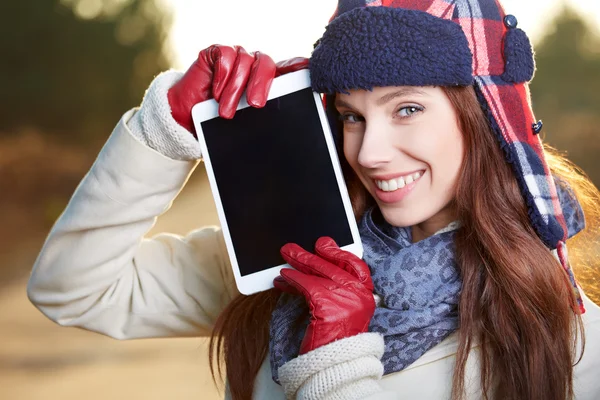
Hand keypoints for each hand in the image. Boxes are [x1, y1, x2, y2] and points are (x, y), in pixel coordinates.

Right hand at [167, 45, 307, 133]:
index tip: (307, 71)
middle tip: (256, 105)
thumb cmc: (220, 122)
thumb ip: (266, 118)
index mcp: (267, 80)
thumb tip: (290, 129)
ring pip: (244, 62)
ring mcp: (236, 57)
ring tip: (226, 111)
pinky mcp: (216, 52)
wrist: (187, 120)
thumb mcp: (247, 124)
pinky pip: (225, 55)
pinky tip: (215, 91)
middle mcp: (253, 66)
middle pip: (266, 64)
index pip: (288, 68)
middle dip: (261, 85)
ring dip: (235, 89)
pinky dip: (222, 75)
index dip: (297, 67)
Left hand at [274, 237, 374, 354]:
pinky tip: (283, 280)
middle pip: (333, 267)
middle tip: (292, 249)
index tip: (323, 244)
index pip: (355, 266)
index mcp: (366, 297)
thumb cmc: (335, 342)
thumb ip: (336, 291)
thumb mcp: (342, 313)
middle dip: (310, 256)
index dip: (337, 253)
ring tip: (284, 261)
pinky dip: (293, 280)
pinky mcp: (328, 306)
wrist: (335, 367)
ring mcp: (346, 300)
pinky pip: (307, 285)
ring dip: (298, 265)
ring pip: (318, 273)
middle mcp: (360, 297)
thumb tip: (316, 268)